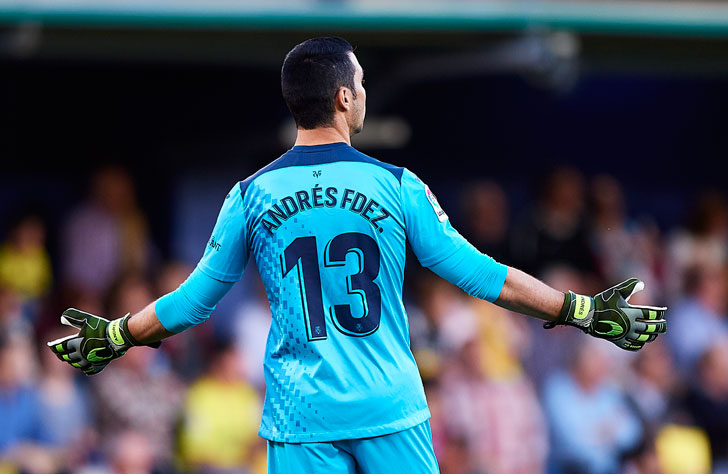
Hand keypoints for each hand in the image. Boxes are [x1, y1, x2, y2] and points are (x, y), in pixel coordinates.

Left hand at [47, 308, 139, 374]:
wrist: (119, 337)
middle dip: (60, 354)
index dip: (53, 346)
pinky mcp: (98, 365)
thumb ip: (73, 317)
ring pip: (75, 364)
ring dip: (71, 361)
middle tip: (58, 352)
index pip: (59, 347)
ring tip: (69, 358)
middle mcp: (80, 354)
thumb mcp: (87, 319)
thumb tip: (61, 318)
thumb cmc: (102, 327)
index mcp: (75, 343)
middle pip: (65, 357)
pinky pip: (88, 370)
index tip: (50, 345)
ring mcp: (89, 361)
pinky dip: (84, 369)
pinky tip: (84, 367)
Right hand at [548, 278, 666, 350]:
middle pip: (651, 328)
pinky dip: (640, 344)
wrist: (588, 316)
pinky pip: (633, 346)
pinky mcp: (619, 341)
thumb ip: (630, 286)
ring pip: (644, 338)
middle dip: (660, 326)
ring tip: (655, 333)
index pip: (651, 313)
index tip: (663, 311)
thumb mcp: (616, 291)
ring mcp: (625, 334)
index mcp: (631, 313)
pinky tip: (641, 342)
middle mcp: (631, 325)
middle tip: (664, 325)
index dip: (660, 312)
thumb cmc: (602, 302)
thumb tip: (643, 284)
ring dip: (652, 336)